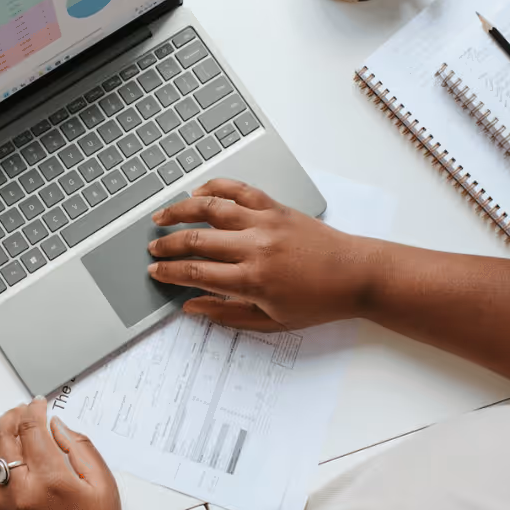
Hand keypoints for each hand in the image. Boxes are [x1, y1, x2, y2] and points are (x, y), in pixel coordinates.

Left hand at [0, 398, 128, 509]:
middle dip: (10, 417)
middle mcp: (19, 494)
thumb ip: (80, 448)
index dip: (33, 410)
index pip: (30, 429)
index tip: (39, 404)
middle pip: (1, 438)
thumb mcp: (104, 486)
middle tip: (21, 412)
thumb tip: (55, 424)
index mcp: (51, 481)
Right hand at [147, 179, 371, 330]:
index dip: (169, 272)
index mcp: (252, 280)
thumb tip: (192, 306)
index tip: (155, 272)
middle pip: (196, 240)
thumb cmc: (318, 302)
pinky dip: (215, 187)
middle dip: (167, 245)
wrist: (356, 275)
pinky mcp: (276, 207)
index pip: (195, 272)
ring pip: (211, 209)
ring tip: (162, 216)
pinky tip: (198, 192)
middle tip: (153, 250)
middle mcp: (255, 247)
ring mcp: (265, 222)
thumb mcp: (272, 322)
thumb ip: (227, 314)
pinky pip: (239, 190)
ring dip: (180, 210)